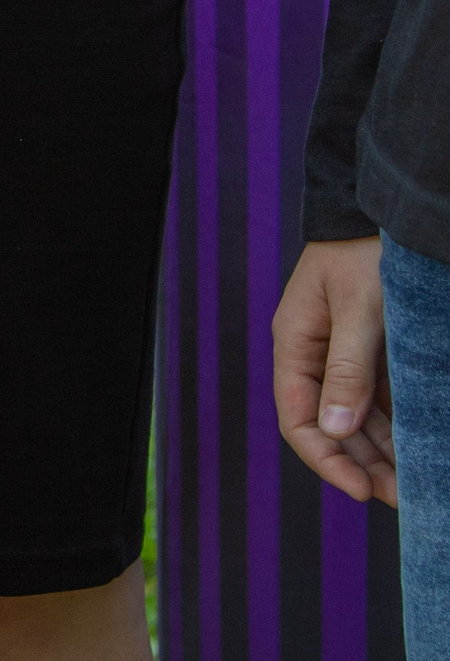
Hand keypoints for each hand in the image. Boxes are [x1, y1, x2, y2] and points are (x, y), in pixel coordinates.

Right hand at [274, 236, 396, 504]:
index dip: (327, 459)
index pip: (299, 418)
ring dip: (383, 454)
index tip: (362, 491)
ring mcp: (346, 358)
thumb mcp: (360, 311)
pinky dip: (399, 428)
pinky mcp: (374, 355)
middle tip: (403, 500)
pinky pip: (382, 402)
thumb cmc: (366, 256)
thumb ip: (348, 370)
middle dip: (363, 466)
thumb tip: (336, 430)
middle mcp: (317, 359)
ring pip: (358, 420)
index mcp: (297, 346)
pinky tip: (421, 450)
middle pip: (331, 427)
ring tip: (417, 487)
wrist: (388, 216)